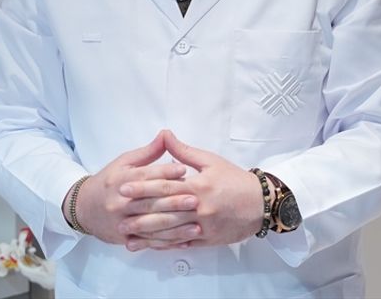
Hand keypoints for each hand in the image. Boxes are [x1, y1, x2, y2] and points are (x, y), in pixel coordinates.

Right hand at [67, 130, 196, 246]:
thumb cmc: (108, 181)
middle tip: (195, 200)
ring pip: (151, 225)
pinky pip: (148, 242)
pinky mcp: (125, 237)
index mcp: (121, 180)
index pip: (145, 176)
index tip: (184, 171)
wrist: (83, 208)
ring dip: (175, 227)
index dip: (165, 173)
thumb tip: (165, 135)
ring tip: (195, 225)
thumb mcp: (123, 162)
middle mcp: (120, 202)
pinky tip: (183, 242)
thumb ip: (147, 152)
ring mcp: (122, 222)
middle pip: (149, 202)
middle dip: (173, 202)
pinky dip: (166, 243)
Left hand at [125, 130, 263, 248]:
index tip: (124, 188)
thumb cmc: (235, 180)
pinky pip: (183, 243)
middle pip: (164, 212)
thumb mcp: (211, 161)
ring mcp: (204, 226)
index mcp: (198, 186)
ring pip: (171, 232)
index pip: (165, 186)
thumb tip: (165, 135)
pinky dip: (166, 245)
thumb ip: (184, 151)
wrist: (262, 203)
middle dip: (139, 214)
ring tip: (129, 237)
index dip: (142, 187)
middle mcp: (199, 208)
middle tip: (118, 217)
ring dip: (148, 235)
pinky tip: (151, 246)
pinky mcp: (208, 239)